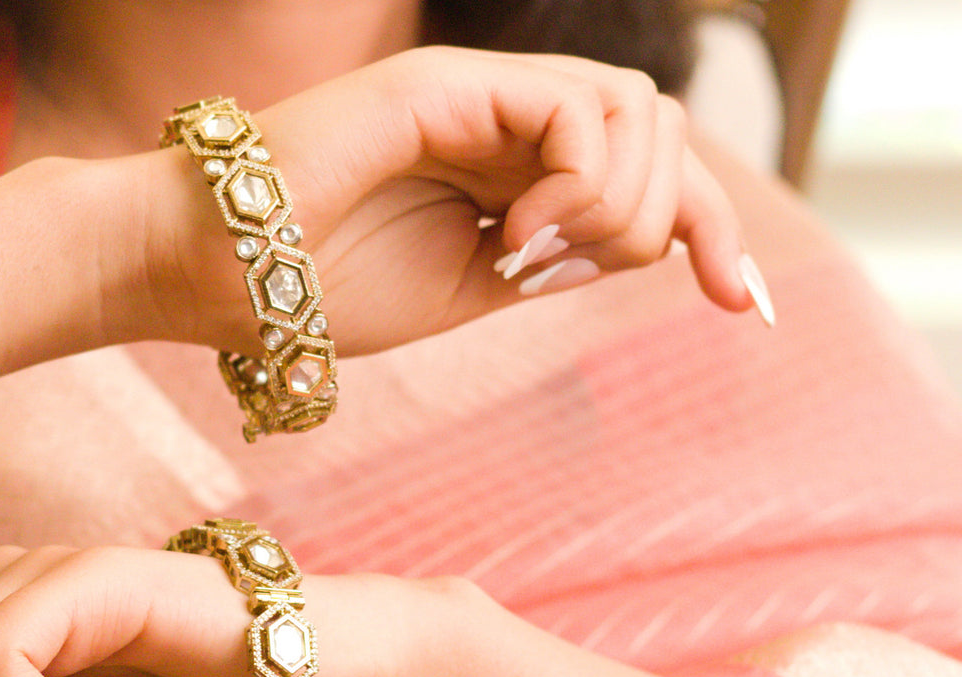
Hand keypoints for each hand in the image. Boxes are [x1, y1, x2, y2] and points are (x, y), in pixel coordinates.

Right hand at [135, 46, 756, 356]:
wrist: (214, 276)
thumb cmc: (316, 290)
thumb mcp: (466, 291)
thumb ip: (550, 262)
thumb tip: (637, 246)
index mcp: (511, 171)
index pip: (651, 174)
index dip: (713, 233)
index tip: (747, 307)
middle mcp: (507, 122)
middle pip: (667, 133)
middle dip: (680, 220)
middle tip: (567, 277)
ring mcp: (479, 96)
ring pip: (639, 110)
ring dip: (618, 202)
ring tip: (528, 256)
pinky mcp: (446, 84)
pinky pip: (576, 109)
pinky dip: (575, 183)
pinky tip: (514, 236)